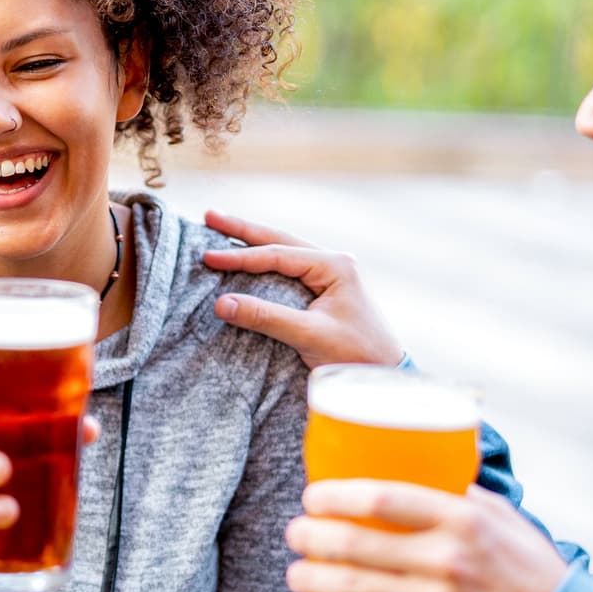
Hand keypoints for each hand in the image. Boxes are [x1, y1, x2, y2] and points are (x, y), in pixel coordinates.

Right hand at [202, 210, 402, 368]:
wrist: (385, 375)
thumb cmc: (355, 355)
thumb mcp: (309, 335)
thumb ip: (265, 317)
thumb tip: (221, 303)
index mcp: (334, 265)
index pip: (276, 254)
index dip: (239, 256)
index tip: (207, 258)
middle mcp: (334, 263)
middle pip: (279, 240)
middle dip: (242, 230)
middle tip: (209, 217)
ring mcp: (331, 275)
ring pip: (284, 251)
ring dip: (253, 242)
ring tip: (223, 229)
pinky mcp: (326, 290)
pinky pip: (289, 269)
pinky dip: (265, 262)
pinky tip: (250, 259)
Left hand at [284, 482, 567, 591]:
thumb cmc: (522, 565)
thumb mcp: (498, 515)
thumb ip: (456, 492)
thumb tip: (411, 462)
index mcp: (461, 518)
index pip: (384, 499)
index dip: (336, 496)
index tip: (312, 496)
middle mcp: (446, 558)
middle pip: (357, 543)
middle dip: (311, 537)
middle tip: (295, 532)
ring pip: (353, 588)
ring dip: (310, 579)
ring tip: (294, 572)